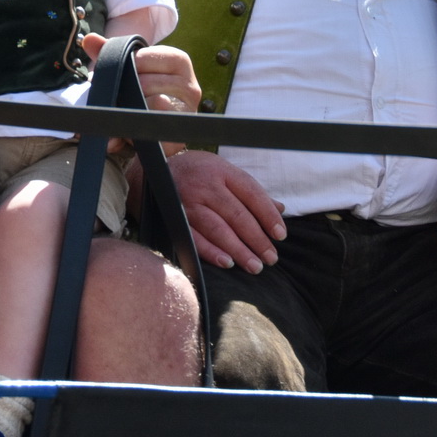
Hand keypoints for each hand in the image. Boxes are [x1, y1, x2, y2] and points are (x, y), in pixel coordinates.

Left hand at [81, 35, 201, 154]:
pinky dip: (131, 132)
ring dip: (128, 111)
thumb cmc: (144, 89)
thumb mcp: (129, 68)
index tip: (118, 76)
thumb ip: (109, 52)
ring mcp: (187, 113)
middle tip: (116, 98)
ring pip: (148, 105)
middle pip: (143, 83)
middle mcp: (189, 86)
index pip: (142, 58)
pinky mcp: (178, 138)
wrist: (158, 125)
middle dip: (123, 91)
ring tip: (124, 113)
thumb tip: (88, 40)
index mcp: (179, 61)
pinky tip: (126, 132)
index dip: (123, 67)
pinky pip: (149, 130)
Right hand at [168, 150, 286, 272]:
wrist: (155, 170)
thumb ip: (250, 191)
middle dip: (257, 239)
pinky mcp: (175, 218)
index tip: (280, 235)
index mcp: (222, 171)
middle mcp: (206, 186)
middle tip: (271, 258)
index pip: (252, 194)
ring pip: (218, 230)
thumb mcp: (224, 171)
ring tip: (255, 266)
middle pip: (237, 215)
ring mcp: (189, 203)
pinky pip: (195, 238)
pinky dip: (211, 252)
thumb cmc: (198, 172)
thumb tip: (280, 209)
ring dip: (238, 250)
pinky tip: (227, 263)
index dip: (268, 215)